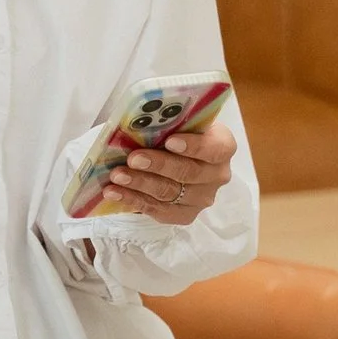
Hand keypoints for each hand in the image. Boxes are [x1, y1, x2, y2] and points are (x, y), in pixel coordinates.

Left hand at [101, 117, 236, 224]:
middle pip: (188, 172)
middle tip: (133, 158)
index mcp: (223, 146)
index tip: (170, 141)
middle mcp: (218, 175)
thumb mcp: (180, 123)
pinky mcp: (184, 215)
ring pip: (170, 192)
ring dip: (140, 183)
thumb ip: (170, 124)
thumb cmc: (177, 134)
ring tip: (117, 175)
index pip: (215, 148)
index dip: (194, 146)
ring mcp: (202, 198)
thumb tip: (141, 124)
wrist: (176, 159)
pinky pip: (158, 210)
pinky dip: (133, 200)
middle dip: (158, 165)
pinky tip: (114, 193)